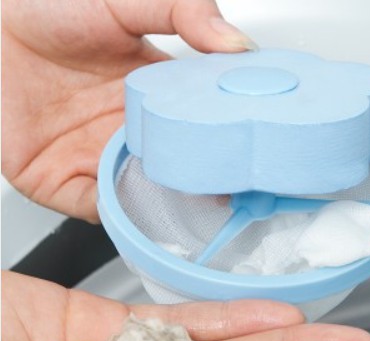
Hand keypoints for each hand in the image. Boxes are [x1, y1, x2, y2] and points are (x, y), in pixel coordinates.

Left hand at [1, 0, 255, 222]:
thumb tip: (239, 45)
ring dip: (166, 204)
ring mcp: (102, 162)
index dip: (223, 145)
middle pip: (179, 173)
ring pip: (146, 196)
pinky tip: (137, 209)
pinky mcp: (67, 184)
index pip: (201, 132)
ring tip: (190, 206)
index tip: (245, 155)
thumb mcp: (127, 2)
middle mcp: (132, 136)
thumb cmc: (48, 10)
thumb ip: (185, 12)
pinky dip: (120, 215)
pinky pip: (102, 210)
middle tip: (229, 190)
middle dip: (202, 186)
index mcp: (155, 100)